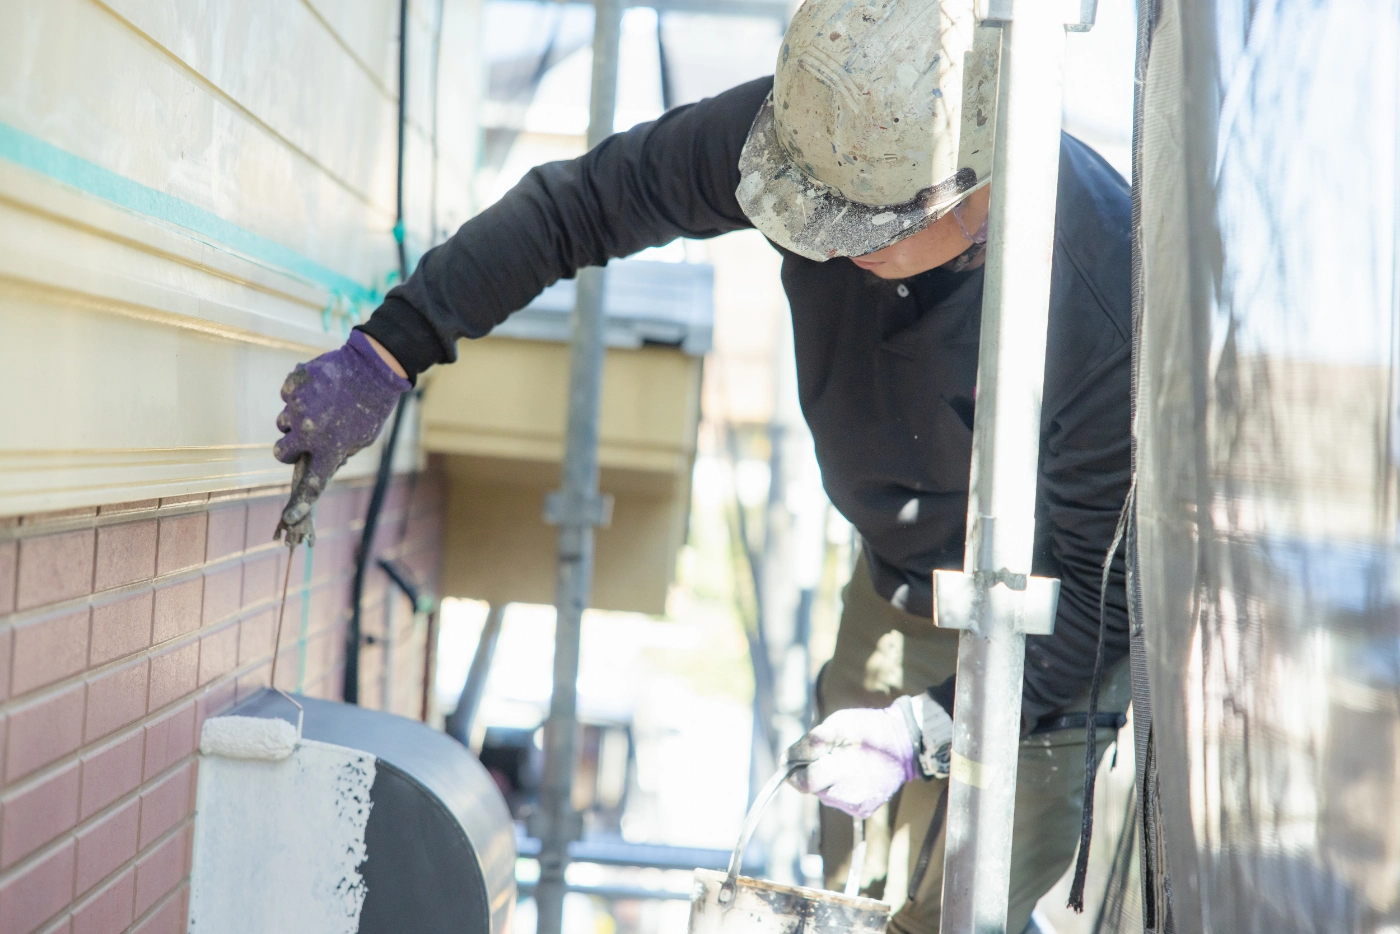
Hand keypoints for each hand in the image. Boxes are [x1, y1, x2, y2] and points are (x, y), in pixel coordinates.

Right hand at [274, 330, 410, 528]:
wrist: (374, 367)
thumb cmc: (373, 406)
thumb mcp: (363, 439)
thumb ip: (340, 453)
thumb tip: (320, 463)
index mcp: (329, 449)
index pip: (311, 484)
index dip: (300, 505)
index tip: (290, 518)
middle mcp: (308, 431)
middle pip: (281, 453)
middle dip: (290, 449)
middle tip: (303, 440)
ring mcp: (298, 407)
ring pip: (282, 423)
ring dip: (296, 420)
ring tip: (320, 407)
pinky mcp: (293, 385)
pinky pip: (286, 396)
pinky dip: (298, 395)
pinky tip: (318, 388)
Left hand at [786, 703, 916, 818]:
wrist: (904, 744)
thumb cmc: (868, 729)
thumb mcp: (836, 725)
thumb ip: (808, 744)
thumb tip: (785, 759)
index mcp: (843, 771)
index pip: (804, 783)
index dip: (793, 772)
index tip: (792, 760)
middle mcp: (850, 795)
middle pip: (813, 789)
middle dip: (813, 772)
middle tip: (828, 754)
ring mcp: (858, 805)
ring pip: (825, 795)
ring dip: (826, 780)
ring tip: (844, 762)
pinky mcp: (863, 811)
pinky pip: (840, 800)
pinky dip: (840, 788)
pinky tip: (854, 774)